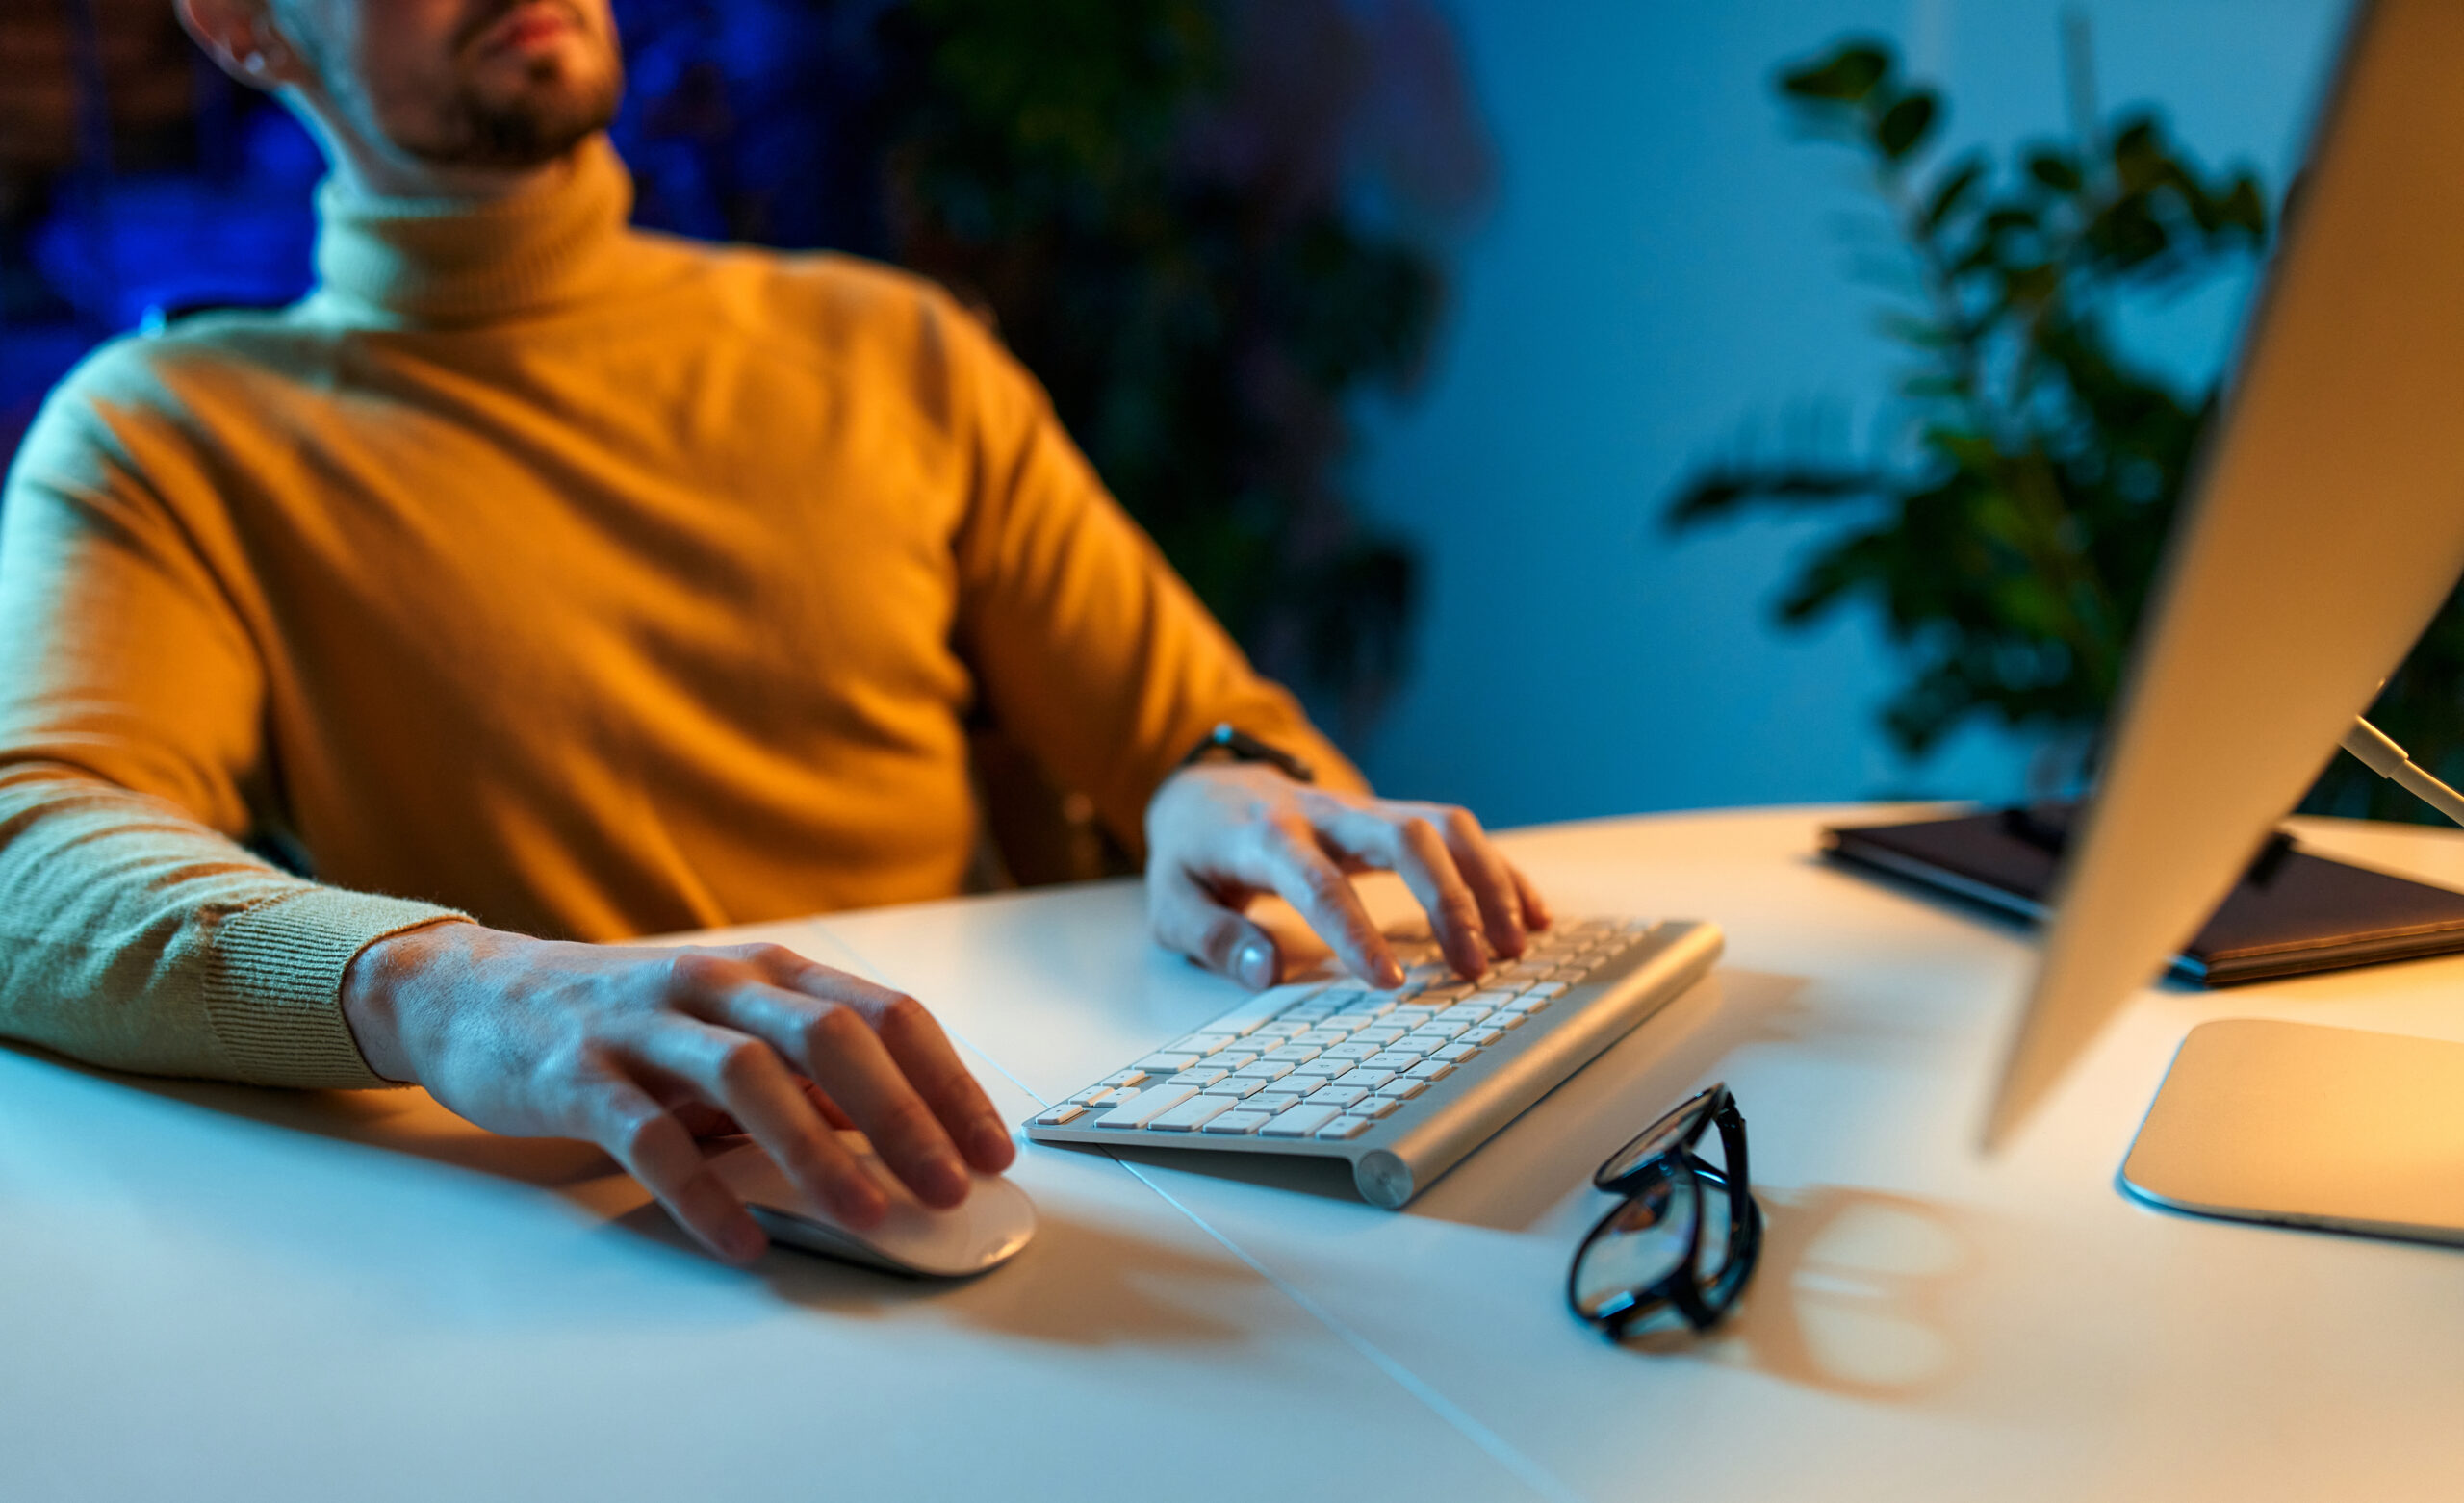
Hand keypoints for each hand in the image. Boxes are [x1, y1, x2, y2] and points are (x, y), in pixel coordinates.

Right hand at [340, 922, 1015, 1263]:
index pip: (886, 1014)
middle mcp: (718, 985)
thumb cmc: (633, 1022)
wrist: (482, 998)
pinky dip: (703, 1192)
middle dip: (904, 1116)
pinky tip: (741, 1243)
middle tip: (949, 1188)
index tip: (992, 1150)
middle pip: (832, 1037)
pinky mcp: (579, 1075)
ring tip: (866, 1217)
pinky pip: (651, 1136)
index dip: (947, 1082)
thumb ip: (815, 1072)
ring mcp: (646, 1025)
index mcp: (770, 971)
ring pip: (751, 1079)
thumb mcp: (734, 1030)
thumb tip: (911, 1130)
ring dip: (818, 1153)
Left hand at [1143, 763, 1549, 989]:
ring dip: (1487, 882)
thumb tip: (1265, 972)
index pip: (1319, 882)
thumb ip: (1213, 938)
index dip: (1356, 931)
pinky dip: (1499, 870)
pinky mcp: (1391, 816)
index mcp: (1266, 838)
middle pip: (1404, 837)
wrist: (1208, 790)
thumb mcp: (1172, 902)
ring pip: (1442, 825)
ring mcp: (1365, 810)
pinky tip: (1530, 915)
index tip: (1390, 983)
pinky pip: (1457, 832)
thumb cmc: (1195, 857)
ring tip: (1513, 946)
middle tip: (1475, 965)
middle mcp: (1326, 815)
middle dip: (1449, 899)